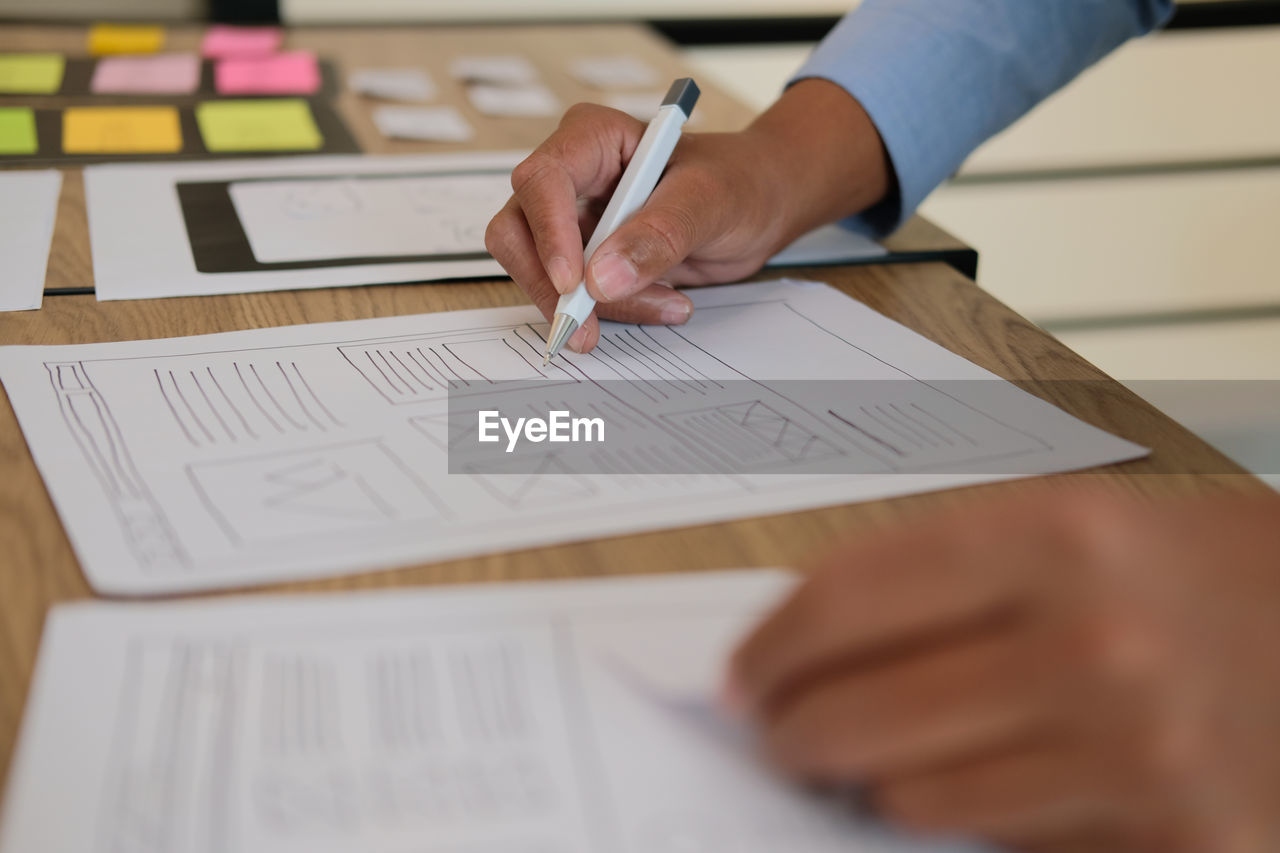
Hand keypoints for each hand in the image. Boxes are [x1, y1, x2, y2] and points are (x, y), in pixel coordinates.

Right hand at [485, 79, 890, 352]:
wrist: (760, 205)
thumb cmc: (739, 181)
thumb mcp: (709, 201)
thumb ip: (658, 235)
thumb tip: (601, 277)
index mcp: (593, 138)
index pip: (543, 181)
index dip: (549, 234)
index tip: (575, 282)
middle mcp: (571, 176)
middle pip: (519, 232)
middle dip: (551, 285)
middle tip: (588, 327)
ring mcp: (572, 219)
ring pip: (540, 273)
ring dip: (592, 304)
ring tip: (664, 305)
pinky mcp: (584, 257)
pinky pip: (573, 295)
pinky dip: (611, 310)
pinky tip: (661, 304)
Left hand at [726, 489, 1279, 851]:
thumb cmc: (1176, 569)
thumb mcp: (1058, 527)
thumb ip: (927, 579)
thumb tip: (797, 650)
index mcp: (1056, 539)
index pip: (846, 602)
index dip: (770, 649)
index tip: (742, 676)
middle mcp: (1097, 645)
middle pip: (858, 716)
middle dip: (791, 732)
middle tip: (778, 731)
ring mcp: (1141, 754)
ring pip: (913, 801)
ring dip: (875, 782)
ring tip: (884, 752)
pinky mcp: (1177, 840)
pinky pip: (1000, 844)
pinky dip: (969, 815)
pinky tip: (983, 777)